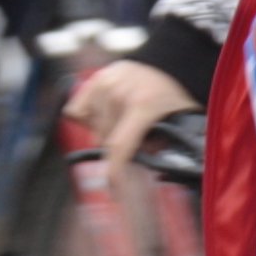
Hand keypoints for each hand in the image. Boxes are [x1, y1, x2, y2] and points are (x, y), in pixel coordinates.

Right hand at [73, 61, 198, 180]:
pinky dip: (89, 117)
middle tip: (133, 139)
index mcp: (142, 104)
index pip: (119, 145)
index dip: (114, 173)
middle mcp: (118, 91)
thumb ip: (165, 145)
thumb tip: (147, 169)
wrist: (163, 62)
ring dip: (103, 131)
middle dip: (115, 147)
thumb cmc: (170, 95)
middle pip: (103, 139)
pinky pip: (77, 112)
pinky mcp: (91, 80)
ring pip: (90, 127)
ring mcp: (102, 83)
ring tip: (122, 120)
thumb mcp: (178, 120)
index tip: (113, 192)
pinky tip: (107, 111)